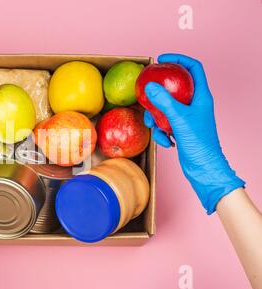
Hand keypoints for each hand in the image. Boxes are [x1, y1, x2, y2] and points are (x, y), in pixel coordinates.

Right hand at [143, 53, 243, 213]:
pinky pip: (165, 124)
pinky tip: (166, 142)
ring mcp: (187, 117)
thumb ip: (164, 101)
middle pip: (174, 88)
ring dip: (156, 118)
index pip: (193, 68)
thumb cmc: (198, 143)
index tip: (161, 60)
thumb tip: (150, 85)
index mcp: (201, 96)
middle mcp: (194, 104)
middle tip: (146, 97)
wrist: (204, 169)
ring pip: (165, 108)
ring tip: (155, 127)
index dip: (178, 59)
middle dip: (158, 95)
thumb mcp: (179, 119)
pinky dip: (162, 133)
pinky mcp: (180, 130)